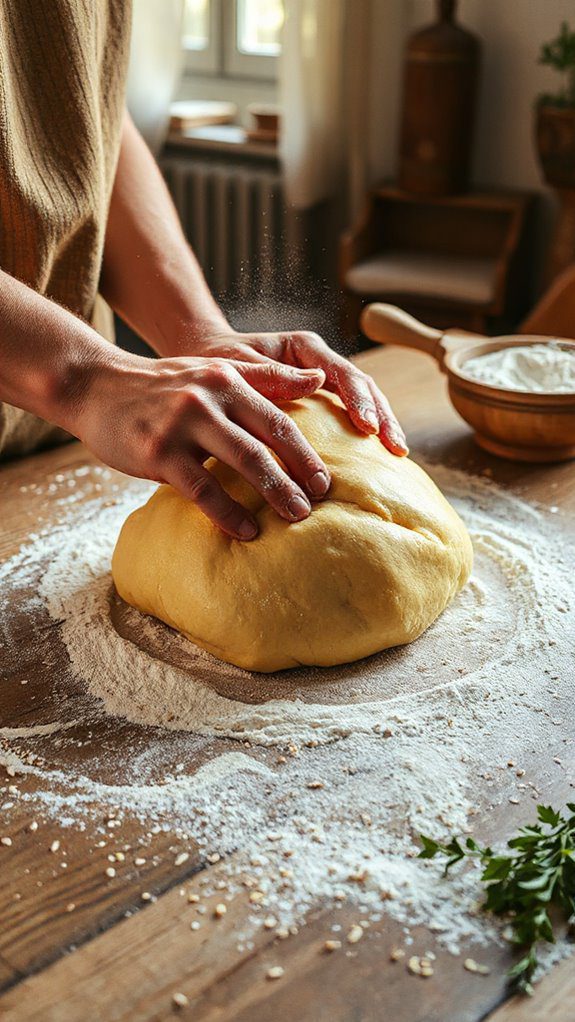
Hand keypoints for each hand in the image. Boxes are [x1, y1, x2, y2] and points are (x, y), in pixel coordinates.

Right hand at [76, 352, 330, 539]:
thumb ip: (263, 378)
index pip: (279, 414)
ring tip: (296, 516)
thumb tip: (317, 379)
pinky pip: (203, 489)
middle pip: (268, 438)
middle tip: (321, 499)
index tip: (328, 477)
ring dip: (274, 493)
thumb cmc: (162, 386)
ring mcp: (183, 424)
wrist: (96, 387)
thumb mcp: (212, 372)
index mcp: (227, 379)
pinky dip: (229, 513)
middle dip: (300, 471)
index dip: (306, 448)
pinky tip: (247, 531)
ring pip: (242, 461)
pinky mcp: (159, 452)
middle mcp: (209, 397)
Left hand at [189, 328, 408, 455]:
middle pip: (362, 386)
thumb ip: (272, 373)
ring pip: (364, 400)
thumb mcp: (237, 366)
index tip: (367, 427)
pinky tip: (378, 457)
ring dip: (382, 424)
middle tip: (396, 446)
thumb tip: (316, 381)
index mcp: (303, 349)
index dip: (359, 400)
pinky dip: (366, 434)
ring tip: (398, 452)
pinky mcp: (319, 402)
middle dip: (382, 415)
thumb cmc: (215, 363)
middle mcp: (319, 362)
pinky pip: (348, 415)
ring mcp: (322, 382)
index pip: (341, 372)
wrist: (201, 365)